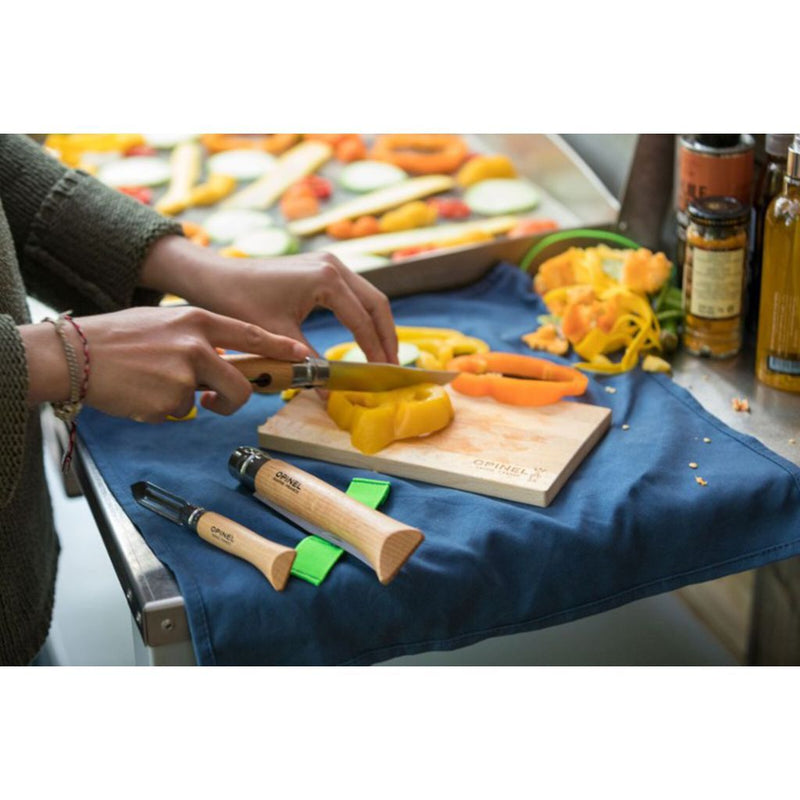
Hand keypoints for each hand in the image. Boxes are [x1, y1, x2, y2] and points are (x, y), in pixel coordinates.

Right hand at [20, 306, 308, 421]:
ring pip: (210, 401)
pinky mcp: (169, 400)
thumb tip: (225, 360)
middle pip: (243, 383)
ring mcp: (184, 373)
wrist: (73, 354)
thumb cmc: (117, 337)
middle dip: (235, 399)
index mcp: (197, 320)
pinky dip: (162, 409)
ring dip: (194, 404)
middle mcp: (197, 344)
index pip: (251, 334)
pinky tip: (138, 393)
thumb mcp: (164, 323)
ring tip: (159, 390)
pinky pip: (179, 412)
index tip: (303, 355)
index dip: (280, 346)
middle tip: (215, 402)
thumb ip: (198, 338)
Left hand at [139, 237, 398, 363]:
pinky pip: (356, 292)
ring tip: (382, 355)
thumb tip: (329, 393)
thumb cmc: (240, 302)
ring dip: (379, 325)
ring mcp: (331, 263)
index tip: (383, 375)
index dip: (375, 351)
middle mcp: (334, 266)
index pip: (362, 322)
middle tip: (391, 367)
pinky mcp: (323, 266)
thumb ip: (308, 363)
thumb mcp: (276, 336)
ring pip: (370, 296)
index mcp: (326, 280)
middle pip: (377, 304)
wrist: (215, 276)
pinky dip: (365, 315)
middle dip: (387, 337)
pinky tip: (364, 336)